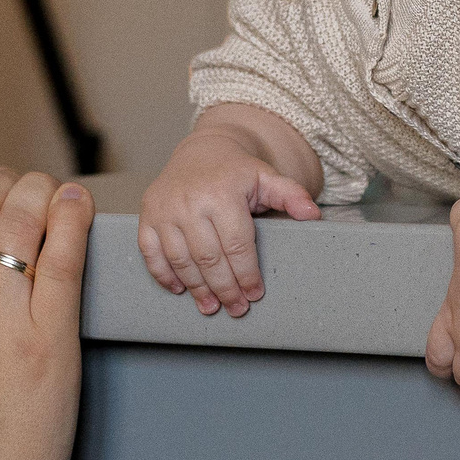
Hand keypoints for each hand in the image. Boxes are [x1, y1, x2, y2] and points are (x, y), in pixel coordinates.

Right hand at [139, 130, 320, 316]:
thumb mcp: (267, 177)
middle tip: (237, 309)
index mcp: (222, 193)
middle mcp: (190, 201)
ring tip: (211, 307)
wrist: (201, 150)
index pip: (236, 245)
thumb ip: (291, 195)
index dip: (246, 274)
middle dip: (225, 289)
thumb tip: (313, 214)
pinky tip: (180, 289)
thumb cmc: (236, 171)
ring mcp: (164, 209)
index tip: (255, 293)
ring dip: (196, 288)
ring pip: (180, 259)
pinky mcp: (146, 214)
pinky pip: (150, 252)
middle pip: (208, 258)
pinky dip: (163, 274)